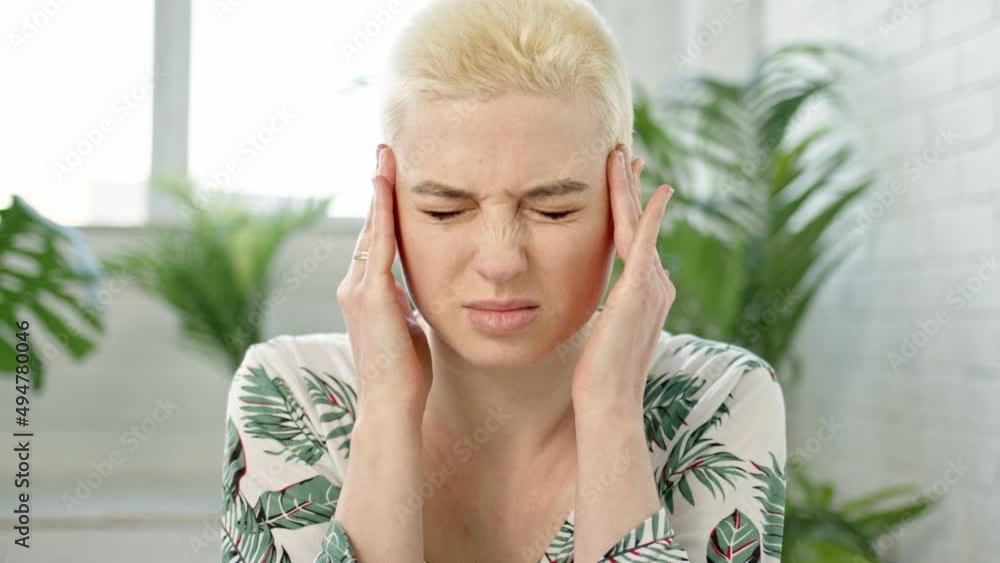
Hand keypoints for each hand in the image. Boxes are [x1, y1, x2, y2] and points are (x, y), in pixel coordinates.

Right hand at [336, 144, 431, 419]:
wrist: (392, 404)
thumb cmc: (405, 375)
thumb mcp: (408, 330)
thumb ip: (407, 309)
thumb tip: (414, 300)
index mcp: (367, 295)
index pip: (376, 242)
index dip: (383, 211)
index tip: (391, 179)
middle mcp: (355, 287)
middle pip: (369, 228)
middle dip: (378, 189)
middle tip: (385, 151)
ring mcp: (358, 290)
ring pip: (371, 229)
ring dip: (379, 191)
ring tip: (385, 156)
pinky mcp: (370, 295)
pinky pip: (379, 243)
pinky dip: (382, 212)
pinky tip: (386, 184)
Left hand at [570, 145, 675, 412]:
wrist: (607, 402)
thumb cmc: (597, 378)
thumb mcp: (600, 335)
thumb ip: (603, 315)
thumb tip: (594, 309)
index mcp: (644, 295)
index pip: (635, 240)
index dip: (627, 208)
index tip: (621, 182)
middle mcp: (655, 286)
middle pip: (640, 225)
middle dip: (631, 188)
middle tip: (624, 153)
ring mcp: (651, 287)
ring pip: (639, 225)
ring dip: (631, 189)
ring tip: (624, 155)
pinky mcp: (640, 290)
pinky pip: (646, 242)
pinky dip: (651, 214)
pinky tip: (656, 189)